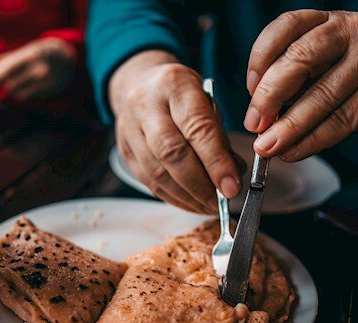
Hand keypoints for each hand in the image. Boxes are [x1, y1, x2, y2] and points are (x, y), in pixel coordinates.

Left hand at [0, 38, 76, 101]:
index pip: (8, 68)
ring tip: (18, 83)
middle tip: (3, 81)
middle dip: (4, 84)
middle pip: (11, 84)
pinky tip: (28, 88)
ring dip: (13, 90)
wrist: (71, 61)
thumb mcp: (27, 50)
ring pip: (19, 93)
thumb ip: (6, 57)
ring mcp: (47, 81)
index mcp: (32, 54)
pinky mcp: (51, 92)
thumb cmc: (43, 53)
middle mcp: (40, 68)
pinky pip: (29, 98)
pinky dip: (24, 95)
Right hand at [109, 50, 244, 213]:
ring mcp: (129, 129)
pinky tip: (191, 203)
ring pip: (157, 172)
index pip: (197, 128)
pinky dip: (173, 197)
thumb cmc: (180, 94)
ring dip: (187, 196)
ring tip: (209, 206)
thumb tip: (233, 173)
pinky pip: (148, 182)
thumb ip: (218, 134)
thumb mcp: (205, 99)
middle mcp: (146, 106)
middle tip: (221, 201)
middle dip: (200, 184)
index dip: (216, 162)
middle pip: (172, 153)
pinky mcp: (124, 151)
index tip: (232, 187)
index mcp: (175, 85)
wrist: (138, 83)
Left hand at [245, 10, 357, 160]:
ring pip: (321, 96)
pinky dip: (312, 141)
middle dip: (269, 96)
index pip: (286, 26)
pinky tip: (293, 151)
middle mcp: (354, 30)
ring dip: (288, 127)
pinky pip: (342, 120)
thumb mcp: (326, 65)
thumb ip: (296, 80)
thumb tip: (259, 115)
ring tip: (267, 146)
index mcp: (329, 21)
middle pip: (300, 58)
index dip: (260, 57)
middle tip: (253, 123)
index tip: (249, 88)